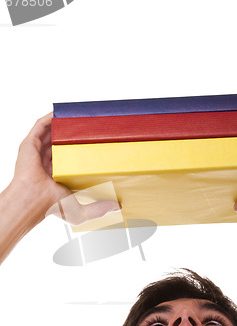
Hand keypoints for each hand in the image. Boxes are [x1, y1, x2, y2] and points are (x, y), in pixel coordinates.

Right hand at [0, 113, 120, 263]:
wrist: (34, 200)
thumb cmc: (52, 207)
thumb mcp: (81, 212)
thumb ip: (99, 210)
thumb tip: (118, 207)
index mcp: (58, 177)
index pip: (72, 160)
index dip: (83, 151)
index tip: (97, 143)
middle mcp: (47, 163)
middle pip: (61, 143)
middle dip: (73, 134)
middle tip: (90, 126)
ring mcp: (38, 153)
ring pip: (52, 133)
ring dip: (62, 124)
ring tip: (76, 115)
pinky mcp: (30, 145)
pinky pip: (41, 126)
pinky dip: (50, 118)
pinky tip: (60, 112)